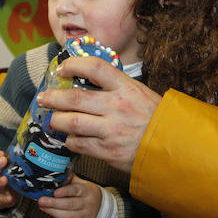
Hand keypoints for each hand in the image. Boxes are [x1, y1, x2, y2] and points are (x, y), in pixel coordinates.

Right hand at [0, 151, 20, 210]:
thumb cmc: (10, 180)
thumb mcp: (11, 171)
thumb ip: (18, 162)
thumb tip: (31, 151)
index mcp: (1, 168)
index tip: (1, 154)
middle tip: (3, 161)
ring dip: (0, 182)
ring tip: (4, 180)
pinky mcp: (3, 200)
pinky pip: (4, 199)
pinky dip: (6, 199)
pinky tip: (9, 198)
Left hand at [36, 57, 160, 172]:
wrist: (174, 147)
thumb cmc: (156, 118)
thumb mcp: (140, 93)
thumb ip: (116, 87)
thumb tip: (87, 78)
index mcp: (126, 87)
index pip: (94, 67)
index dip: (73, 65)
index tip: (62, 69)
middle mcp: (117, 107)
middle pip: (75, 98)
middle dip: (53, 98)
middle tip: (43, 98)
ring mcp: (112, 130)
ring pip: (72, 123)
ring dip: (57, 121)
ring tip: (52, 120)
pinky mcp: (109, 152)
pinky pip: (80, 145)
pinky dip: (71, 141)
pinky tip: (71, 139)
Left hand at [38, 175, 101, 217]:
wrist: (101, 207)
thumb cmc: (87, 193)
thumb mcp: (83, 183)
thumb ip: (70, 179)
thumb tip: (58, 171)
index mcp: (87, 191)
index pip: (77, 190)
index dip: (66, 192)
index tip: (55, 192)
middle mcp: (87, 204)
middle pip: (71, 205)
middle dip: (54, 203)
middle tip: (42, 201)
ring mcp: (84, 216)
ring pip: (69, 217)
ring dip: (54, 213)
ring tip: (42, 208)